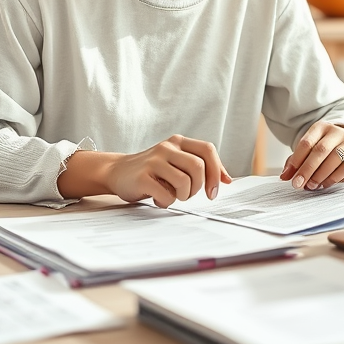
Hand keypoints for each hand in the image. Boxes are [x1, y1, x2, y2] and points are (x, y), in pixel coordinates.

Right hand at [105, 135, 232, 208]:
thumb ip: (200, 167)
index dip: (216, 171)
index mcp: (178, 142)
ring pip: (184, 182)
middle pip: (198, 167)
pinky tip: (158, 198)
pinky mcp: (142, 176)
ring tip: (172, 195)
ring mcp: (153, 160)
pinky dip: (166, 202)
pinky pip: (166, 194)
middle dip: (198, 187)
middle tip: (188, 194)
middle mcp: (167, 147)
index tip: (213, 191)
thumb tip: (226, 180)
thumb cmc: (152, 171)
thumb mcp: (176, 162)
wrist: (117, 172)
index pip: (207, 150)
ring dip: (183, 196)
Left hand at [279, 122, 343, 190]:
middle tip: (298, 184)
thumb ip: (297, 161)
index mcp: (321, 128)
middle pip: (320, 150)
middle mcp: (336, 132)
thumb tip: (285, 176)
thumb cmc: (328, 151)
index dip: (296, 160)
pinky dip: (334, 177)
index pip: (306, 143)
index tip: (289, 176)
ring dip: (320, 175)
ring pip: (334, 158)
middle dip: (307, 169)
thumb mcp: (312, 151)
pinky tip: (325, 184)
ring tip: (311, 186)